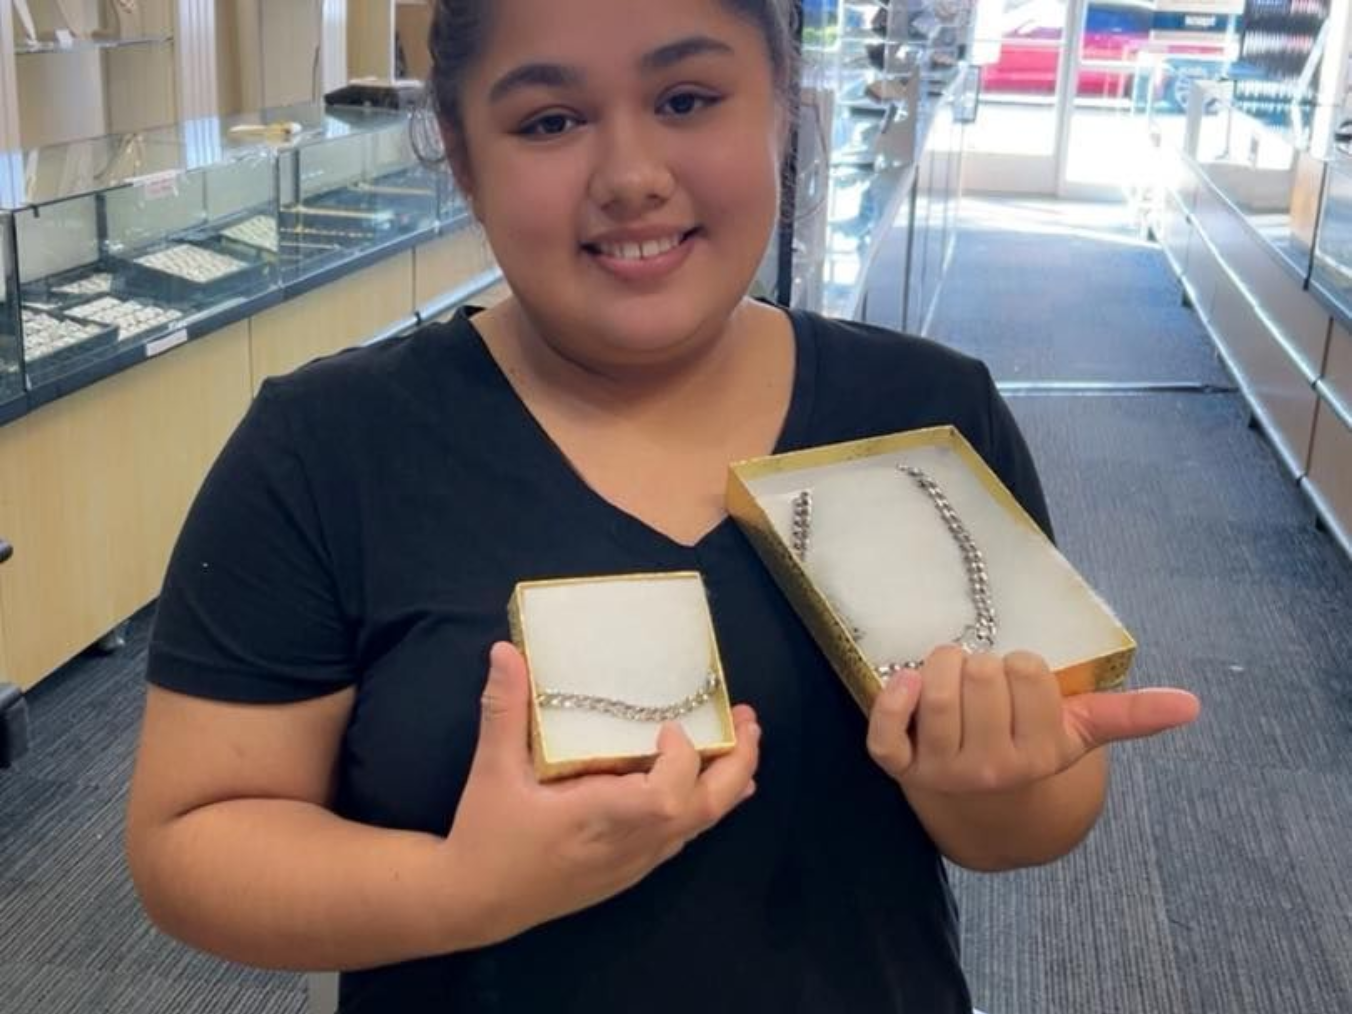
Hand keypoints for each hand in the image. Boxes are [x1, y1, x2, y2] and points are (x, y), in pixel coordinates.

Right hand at [443, 642, 759, 945]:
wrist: (474, 904)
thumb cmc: (487, 836)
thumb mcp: (492, 770)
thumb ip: (504, 709)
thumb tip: (505, 651)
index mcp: (604, 818)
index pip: (670, 793)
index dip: (684, 756)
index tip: (670, 725)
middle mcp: (631, 844)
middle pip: (706, 809)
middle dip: (737, 765)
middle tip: (749, 722)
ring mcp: (634, 862)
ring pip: (700, 827)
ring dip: (727, 785)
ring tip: (742, 744)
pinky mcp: (629, 871)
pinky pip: (682, 837)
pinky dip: (703, 807)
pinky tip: (705, 787)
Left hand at [866, 645, 1199, 793]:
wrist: (986, 812)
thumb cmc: (1030, 749)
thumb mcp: (1078, 734)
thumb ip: (1129, 716)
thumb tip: (1192, 704)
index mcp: (1040, 752)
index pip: (1027, 672)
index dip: (1022, 666)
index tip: (1021, 684)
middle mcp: (993, 766)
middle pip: (981, 674)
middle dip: (982, 663)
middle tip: (984, 680)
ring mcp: (943, 770)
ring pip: (936, 694)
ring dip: (940, 668)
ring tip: (952, 674)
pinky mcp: (900, 770)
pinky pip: (885, 732)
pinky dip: (891, 701)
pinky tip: (906, 683)